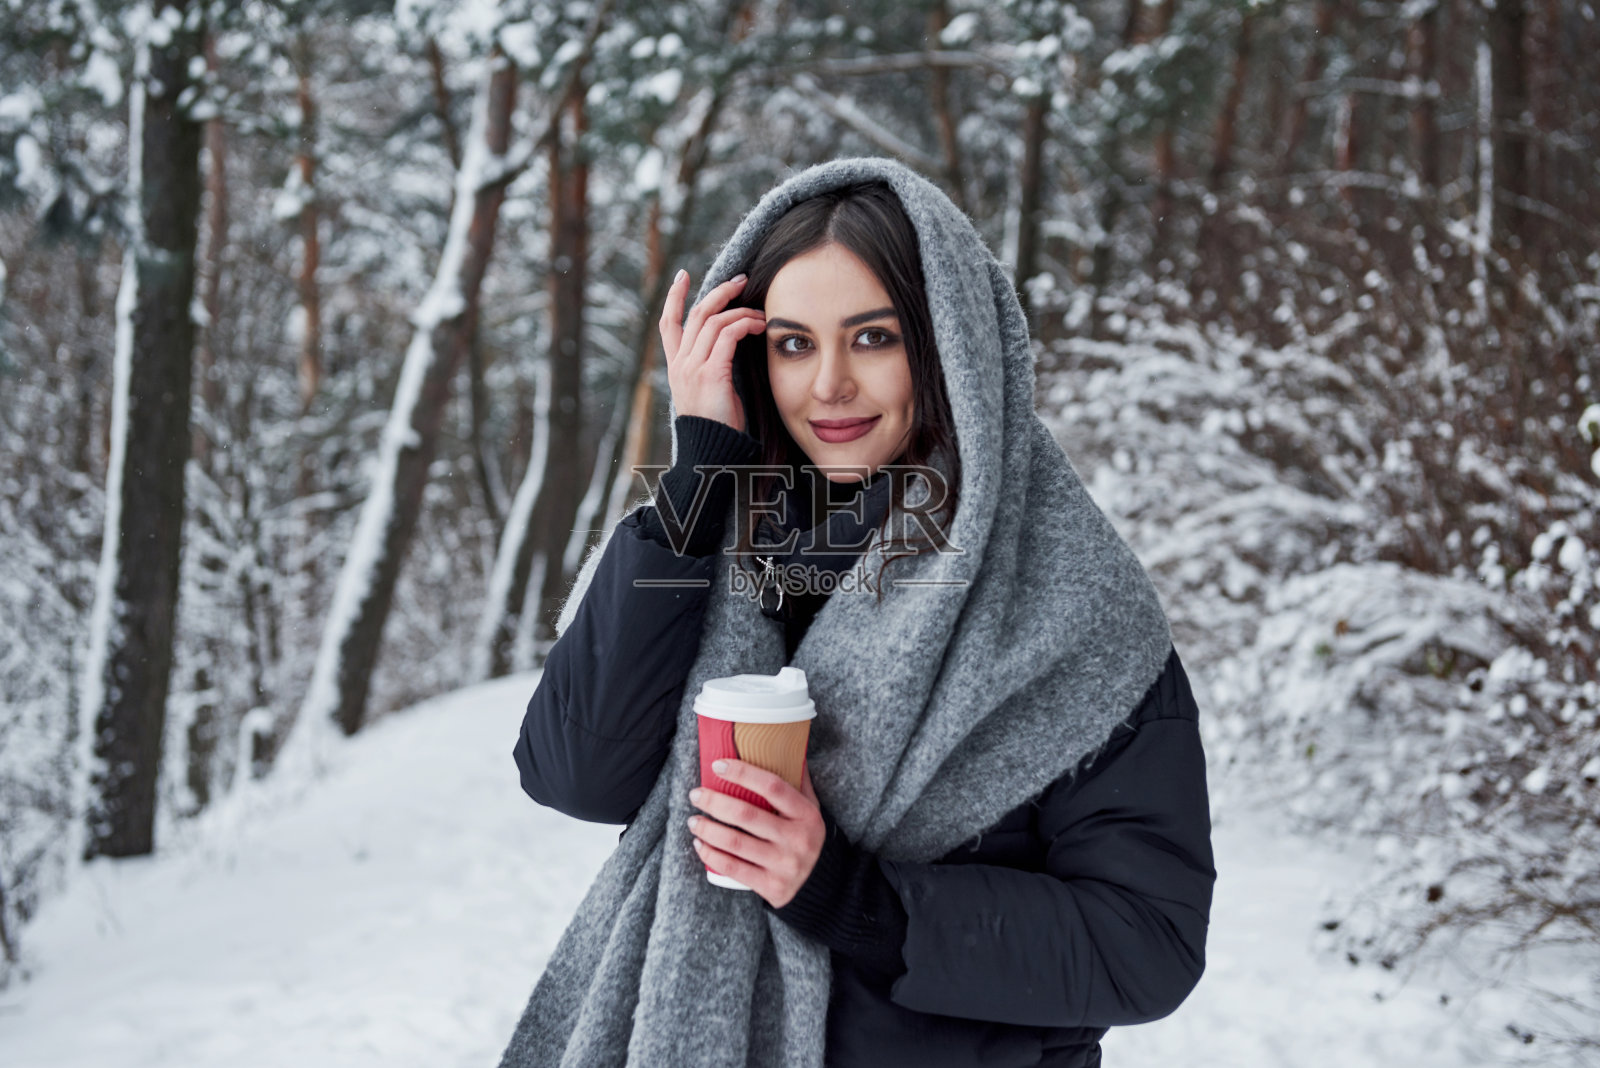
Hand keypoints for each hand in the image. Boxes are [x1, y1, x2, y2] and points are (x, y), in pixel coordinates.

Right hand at [659, 269, 764, 435]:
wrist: (713, 451)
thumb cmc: (718, 425)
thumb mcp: (709, 391)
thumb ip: (712, 366)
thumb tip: (730, 346)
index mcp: (676, 367)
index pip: (668, 323)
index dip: (674, 297)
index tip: (682, 276)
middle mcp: (680, 364)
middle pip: (696, 314)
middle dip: (720, 292)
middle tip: (741, 280)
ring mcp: (692, 368)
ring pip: (714, 320)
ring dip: (741, 311)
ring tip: (761, 314)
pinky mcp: (710, 374)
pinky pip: (727, 335)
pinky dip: (744, 324)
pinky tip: (758, 326)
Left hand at [687, 758, 824, 907]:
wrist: (822, 885)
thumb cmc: (808, 837)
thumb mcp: (812, 808)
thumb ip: (798, 781)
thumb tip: (783, 745)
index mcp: (806, 814)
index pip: (773, 787)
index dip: (743, 774)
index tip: (718, 765)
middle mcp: (796, 839)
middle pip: (747, 815)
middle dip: (715, 802)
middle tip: (696, 794)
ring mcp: (784, 864)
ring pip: (736, 843)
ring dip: (708, 830)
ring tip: (693, 820)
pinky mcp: (771, 886)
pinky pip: (734, 868)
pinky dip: (712, 855)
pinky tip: (700, 845)